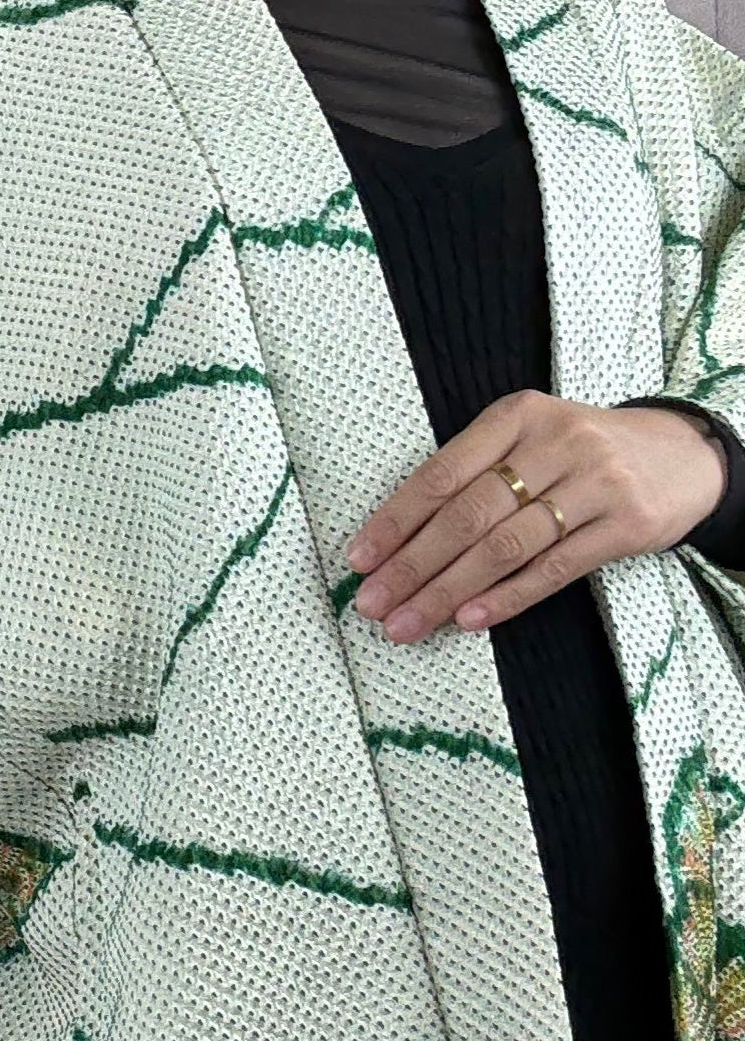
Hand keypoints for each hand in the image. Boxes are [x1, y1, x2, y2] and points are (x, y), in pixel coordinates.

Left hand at [344, 389, 728, 641]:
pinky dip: (506, 598)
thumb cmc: (578, 454)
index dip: (395, 522)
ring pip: (505, 547)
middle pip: (468, 516)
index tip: (357, 561)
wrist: (681, 454)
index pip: (441, 475)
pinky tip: (467, 621)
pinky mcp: (626, 524)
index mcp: (516, 416)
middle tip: (372, 606)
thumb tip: (395, 544)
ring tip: (406, 624)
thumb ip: (472, 476)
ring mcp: (595, 483)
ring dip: (447, 592)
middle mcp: (555, 442)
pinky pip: (553, 569)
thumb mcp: (527, 440)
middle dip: (412, 566)